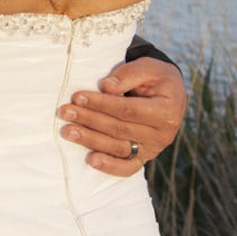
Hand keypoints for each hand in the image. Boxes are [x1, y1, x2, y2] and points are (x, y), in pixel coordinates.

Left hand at [58, 57, 186, 176]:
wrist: (171, 95)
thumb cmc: (156, 78)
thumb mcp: (148, 67)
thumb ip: (129, 74)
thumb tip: (106, 86)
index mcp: (166, 112)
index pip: (127, 110)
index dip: (101, 104)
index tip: (77, 96)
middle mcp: (162, 135)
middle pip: (119, 130)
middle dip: (89, 120)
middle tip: (65, 112)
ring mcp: (153, 149)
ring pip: (119, 148)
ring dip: (91, 140)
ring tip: (68, 131)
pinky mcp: (144, 158)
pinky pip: (127, 168)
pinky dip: (109, 166)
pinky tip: (90, 160)